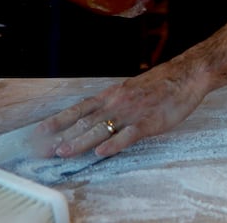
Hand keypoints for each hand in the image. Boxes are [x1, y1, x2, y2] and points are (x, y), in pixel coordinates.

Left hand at [39, 58, 212, 158]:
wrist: (187, 74)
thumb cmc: (160, 84)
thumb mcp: (130, 89)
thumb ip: (113, 103)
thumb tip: (95, 117)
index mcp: (112, 95)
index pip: (78, 109)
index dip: (58, 121)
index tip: (40, 132)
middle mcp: (117, 103)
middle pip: (85, 122)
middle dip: (62, 137)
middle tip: (43, 150)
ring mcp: (132, 112)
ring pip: (101, 129)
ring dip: (81, 141)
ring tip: (63, 152)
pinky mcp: (149, 122)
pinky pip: (129, 135)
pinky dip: (114, 143)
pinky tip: (102, 152)